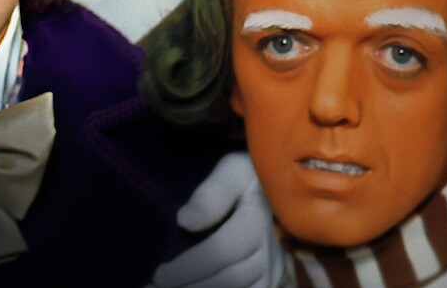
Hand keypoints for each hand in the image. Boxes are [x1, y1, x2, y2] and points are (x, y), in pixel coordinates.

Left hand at [152, 152, 288, 287]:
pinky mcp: (272, 281)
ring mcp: (273, 270)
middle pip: (231, 279)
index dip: (191, 266)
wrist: (286, 190)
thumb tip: (185, 220)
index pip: (224, 250)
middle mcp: (269, 251)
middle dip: (190, 287)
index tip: (160, 275)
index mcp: (257, 218)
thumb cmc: (251, 176)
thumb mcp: (234, 170)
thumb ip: (212, 193)